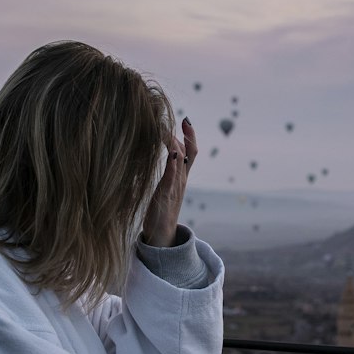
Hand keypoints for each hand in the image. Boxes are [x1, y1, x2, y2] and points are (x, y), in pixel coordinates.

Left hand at [140, 117, 196, 246]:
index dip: (190, 135)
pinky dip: (173, 165)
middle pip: (191, 153)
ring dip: (176, 145)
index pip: (191, 151)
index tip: (185, 120)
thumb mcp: (168, 185)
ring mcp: (176, 187)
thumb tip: (170, 150)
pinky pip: (172, 178)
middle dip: (190, 136)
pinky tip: (171, 154)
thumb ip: (170, 169)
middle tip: (185, 120)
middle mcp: (182, 179)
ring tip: (169, 130)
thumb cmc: (162, 208)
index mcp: (182, 176)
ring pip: (181, 162)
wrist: (162, 233)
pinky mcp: (167, 195)